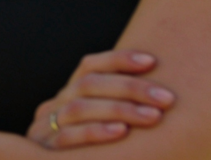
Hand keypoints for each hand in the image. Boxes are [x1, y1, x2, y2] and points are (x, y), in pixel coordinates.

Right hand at [27, 49, 174, 149]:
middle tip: (166, 98)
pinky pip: (68, 137)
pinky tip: (122, 131)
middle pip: (88, 84)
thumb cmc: (91, 155)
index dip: (118, 60)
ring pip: (79, 108)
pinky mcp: (45, 150)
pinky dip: (96, 132)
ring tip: (153, 117)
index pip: (89, 66)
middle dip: (130, 87)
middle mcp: (56, 106)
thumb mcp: (97, 126)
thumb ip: (116, 110)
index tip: (152, 61)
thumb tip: (161, 94)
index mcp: (68, 95)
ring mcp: (45, 127)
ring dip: (119, 109)